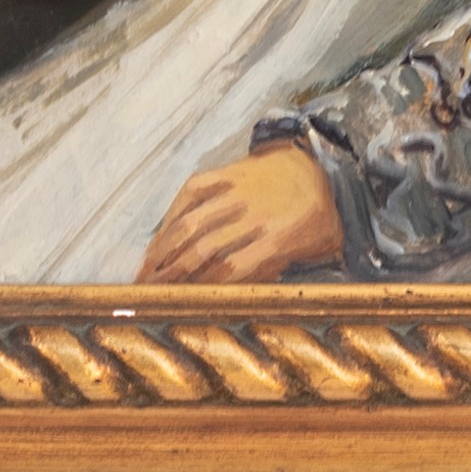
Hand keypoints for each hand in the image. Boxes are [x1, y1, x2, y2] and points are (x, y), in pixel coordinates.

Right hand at [139, 145, 344, 282]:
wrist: (328, 164)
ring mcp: (241, 188)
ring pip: (191, 221)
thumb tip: (234, 297)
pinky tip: (159, 236)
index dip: (198, 289)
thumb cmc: (321, 220)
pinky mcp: (231, 169)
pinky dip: (171, 212)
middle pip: (203, 248)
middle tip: (146, 295)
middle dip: (170, 276)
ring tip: (142, 272)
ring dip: (162, 249)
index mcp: (281, 238)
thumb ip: (278, 276)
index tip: (176, 306)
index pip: (230, 270)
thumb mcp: (315, 254)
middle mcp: (256, 212)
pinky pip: (193, 189)